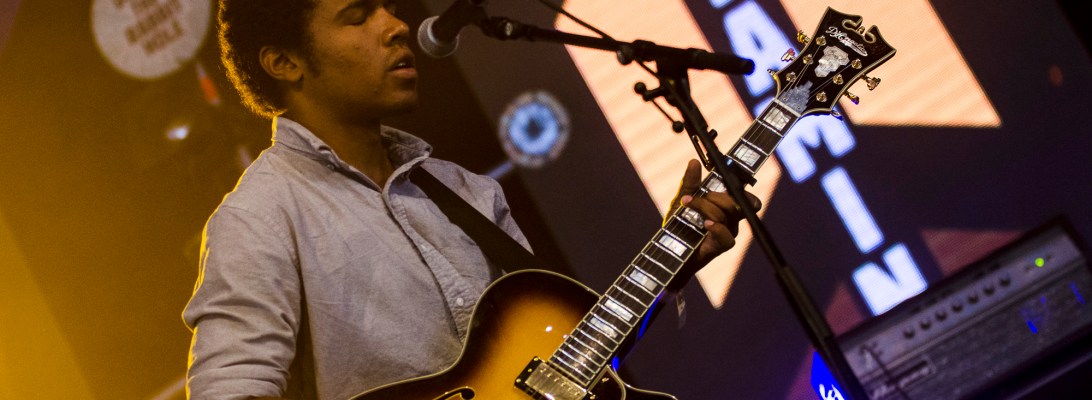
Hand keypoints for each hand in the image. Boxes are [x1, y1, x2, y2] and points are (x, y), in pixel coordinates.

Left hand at [667, 159, 761, 279]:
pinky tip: (705, 223)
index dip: (746, 189)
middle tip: (699, 195)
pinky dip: (717, 228)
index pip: (746, 197)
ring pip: (727, 215)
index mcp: (725, 206)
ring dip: (706, 206)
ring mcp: (727, 232)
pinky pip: (727, 236)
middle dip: (717, 196)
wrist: (669, 247)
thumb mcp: (682, 199)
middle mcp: (730, 219)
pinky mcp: (721, 246)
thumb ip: (689, 183)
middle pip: (737, 203)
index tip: (733, 178)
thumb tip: (694, 162)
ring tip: (688, 203)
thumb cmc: (679, 223)